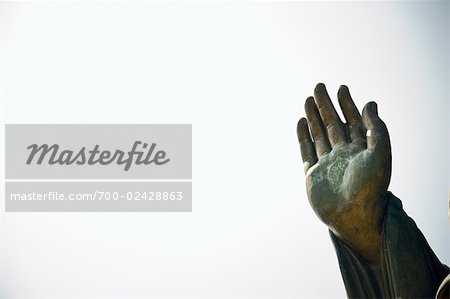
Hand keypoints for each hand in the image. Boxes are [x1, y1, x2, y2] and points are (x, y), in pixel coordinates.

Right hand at [297, 83, 390, 263]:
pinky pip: (306, 151)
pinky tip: (300, 122)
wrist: (353, 216)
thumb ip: (376, 128)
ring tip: (307, 99)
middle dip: (326, 105)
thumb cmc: (370, 187)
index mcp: (361, 150)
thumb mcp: (380, 153)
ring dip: (313, 117)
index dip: (347, 104)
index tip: (341, 87)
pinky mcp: (312, 174)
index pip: (353, 121)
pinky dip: (303, 136)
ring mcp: (326, 164)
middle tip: (319, 87)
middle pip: (333, 124)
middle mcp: (343, 155)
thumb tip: (370, 103)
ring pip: (318, 134)